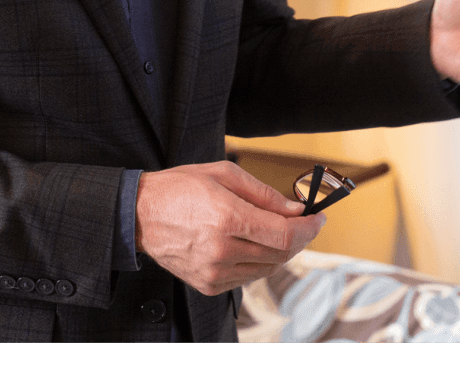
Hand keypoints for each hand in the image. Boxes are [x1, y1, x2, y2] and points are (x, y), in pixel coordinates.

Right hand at [134, 160, 325, 295]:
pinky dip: (258, 261)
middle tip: (304, 223)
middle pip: (281, 254)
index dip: (309, 228)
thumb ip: (262, 193)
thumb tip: (295, 208)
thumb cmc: (179, 188)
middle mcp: (222, 250)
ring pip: (267, 268)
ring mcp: (215, 273)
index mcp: (227, 218)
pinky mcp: (209, 285)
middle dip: (300, 238)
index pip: (285, 234)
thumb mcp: (222, 174)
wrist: (140, 214)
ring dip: (279, 250)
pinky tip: (251, 243)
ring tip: (275, 230)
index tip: (319, 218)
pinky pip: (247, 277)